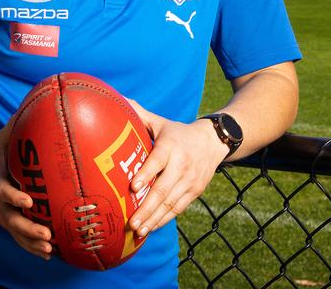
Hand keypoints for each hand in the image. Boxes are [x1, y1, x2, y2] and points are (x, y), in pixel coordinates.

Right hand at [0, 121, 53, 259]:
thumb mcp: (2, 138)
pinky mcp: (7, 222)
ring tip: (49, 249)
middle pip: (11, 219)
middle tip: (46, 233)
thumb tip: (38, 103)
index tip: (29, 201)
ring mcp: (1, 214)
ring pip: (15, 233)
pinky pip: (19, 239)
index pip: (3, 191)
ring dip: (31, 243)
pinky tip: (48, 255)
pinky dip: (31, 248)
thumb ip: (18, 125)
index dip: (14, 197)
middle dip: (28, 228)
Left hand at [125, 97, 229, 237]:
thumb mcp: (161, 122)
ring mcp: (190, 180)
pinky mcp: (195, 191)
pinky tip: (150, 228)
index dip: (146, 174)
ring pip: (170, 203)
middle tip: (131, 221)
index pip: (157, 161)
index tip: (133, 187)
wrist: (213, 141)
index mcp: (171, 146)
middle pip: (163, 189)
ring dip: (154, 218)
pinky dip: (164, 219)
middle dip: (146, 207)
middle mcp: (182, 164)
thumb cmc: (177, 132)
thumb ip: (139, 114)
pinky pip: (178, 208)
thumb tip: (118, 99)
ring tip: (138, 230)